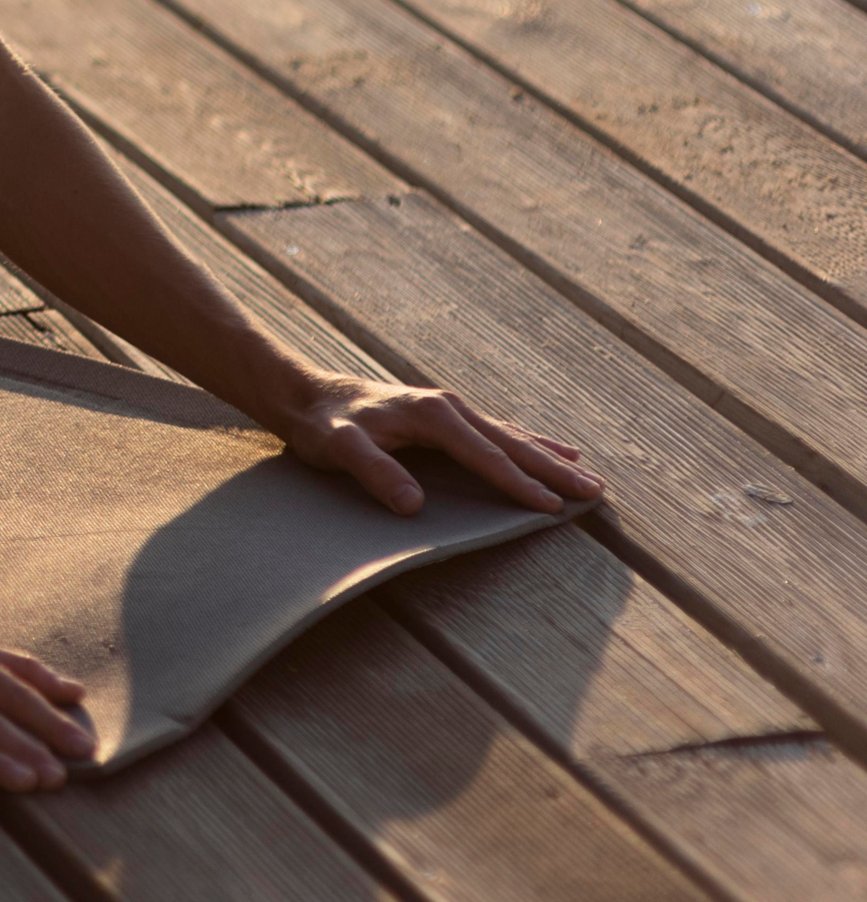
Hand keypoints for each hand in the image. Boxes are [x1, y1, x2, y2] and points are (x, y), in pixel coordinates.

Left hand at [266, 372, 601, 515]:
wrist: (305, 393)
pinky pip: (497, 432)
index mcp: (432, 415)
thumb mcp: (338, 447)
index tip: (551, 507)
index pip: (485, 455)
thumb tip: (414, 505)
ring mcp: (449, 409)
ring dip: (549, 457)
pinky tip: (552, 451)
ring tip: (589, 477)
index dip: (517, 483)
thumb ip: (374, 471)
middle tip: (596, 494)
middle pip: (511, 443)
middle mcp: (448, 406)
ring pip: (511, 436)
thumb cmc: (322, 424)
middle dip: (554, 470)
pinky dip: (528, 444)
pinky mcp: (445, 415)